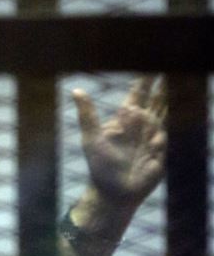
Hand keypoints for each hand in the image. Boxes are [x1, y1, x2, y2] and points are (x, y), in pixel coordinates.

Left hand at [72, 76, 166, 208]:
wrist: (114, 192)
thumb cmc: (100, 166)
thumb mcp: (91, 139)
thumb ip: (88, 115)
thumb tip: (76, 90)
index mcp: (125, 119)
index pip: (138, 94)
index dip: (146, 79)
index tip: (152, 63)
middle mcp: (142, 125)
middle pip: (157, 99)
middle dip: (164, 84)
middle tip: (172, 65)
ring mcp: (153, 136)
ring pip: (166, 113)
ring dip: (171, 99)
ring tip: (180, 81)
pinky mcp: (162, 150)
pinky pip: (167, 134)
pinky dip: (167, 128)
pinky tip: (168, 122)